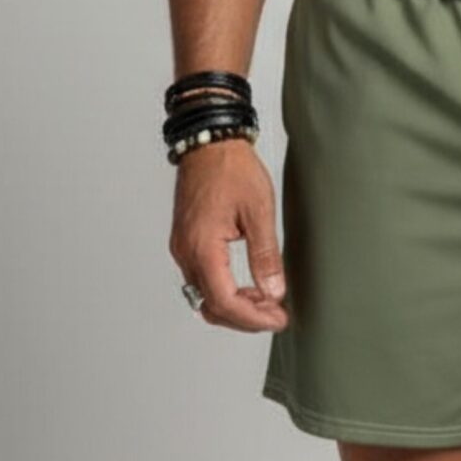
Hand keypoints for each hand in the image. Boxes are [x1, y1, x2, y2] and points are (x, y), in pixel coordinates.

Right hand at [169, 138, 289, 331]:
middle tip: (275, 314)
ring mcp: (183, 248)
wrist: (210, 142)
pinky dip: (224, 289)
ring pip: (204, 295)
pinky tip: (246, 284)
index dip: (253, 318)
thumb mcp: (258, 210)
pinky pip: (202, 278)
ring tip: (266, 299)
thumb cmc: (231, 168)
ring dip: (234, 305)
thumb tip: (274, 291)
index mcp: (202, 247)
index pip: (224, 302)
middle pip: (211, 306)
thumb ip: (265, 254)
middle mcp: (186, 253)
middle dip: (245, 317)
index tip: (278, 318)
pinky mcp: (186, 241)